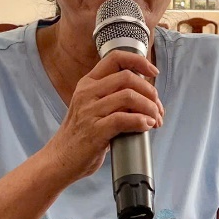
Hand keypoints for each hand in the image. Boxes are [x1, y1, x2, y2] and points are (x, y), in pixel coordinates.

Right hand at [42, 51, 163, 181]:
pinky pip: (124, 119)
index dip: (139, 61)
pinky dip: (141, 121)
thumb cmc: (81, 136)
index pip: (115, 58)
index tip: (154, 71)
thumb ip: (114, 97)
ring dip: (149, 108)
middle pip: (128, 78)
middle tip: (158, 109)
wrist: (60, 160)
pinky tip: (146, 126)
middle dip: (150, 92)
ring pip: (129, 97)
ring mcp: (89, 111)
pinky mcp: (95, 130)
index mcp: (88, 83)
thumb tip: (147, 98)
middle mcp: (87, 93)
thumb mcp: (92, 107)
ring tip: (155, 120)